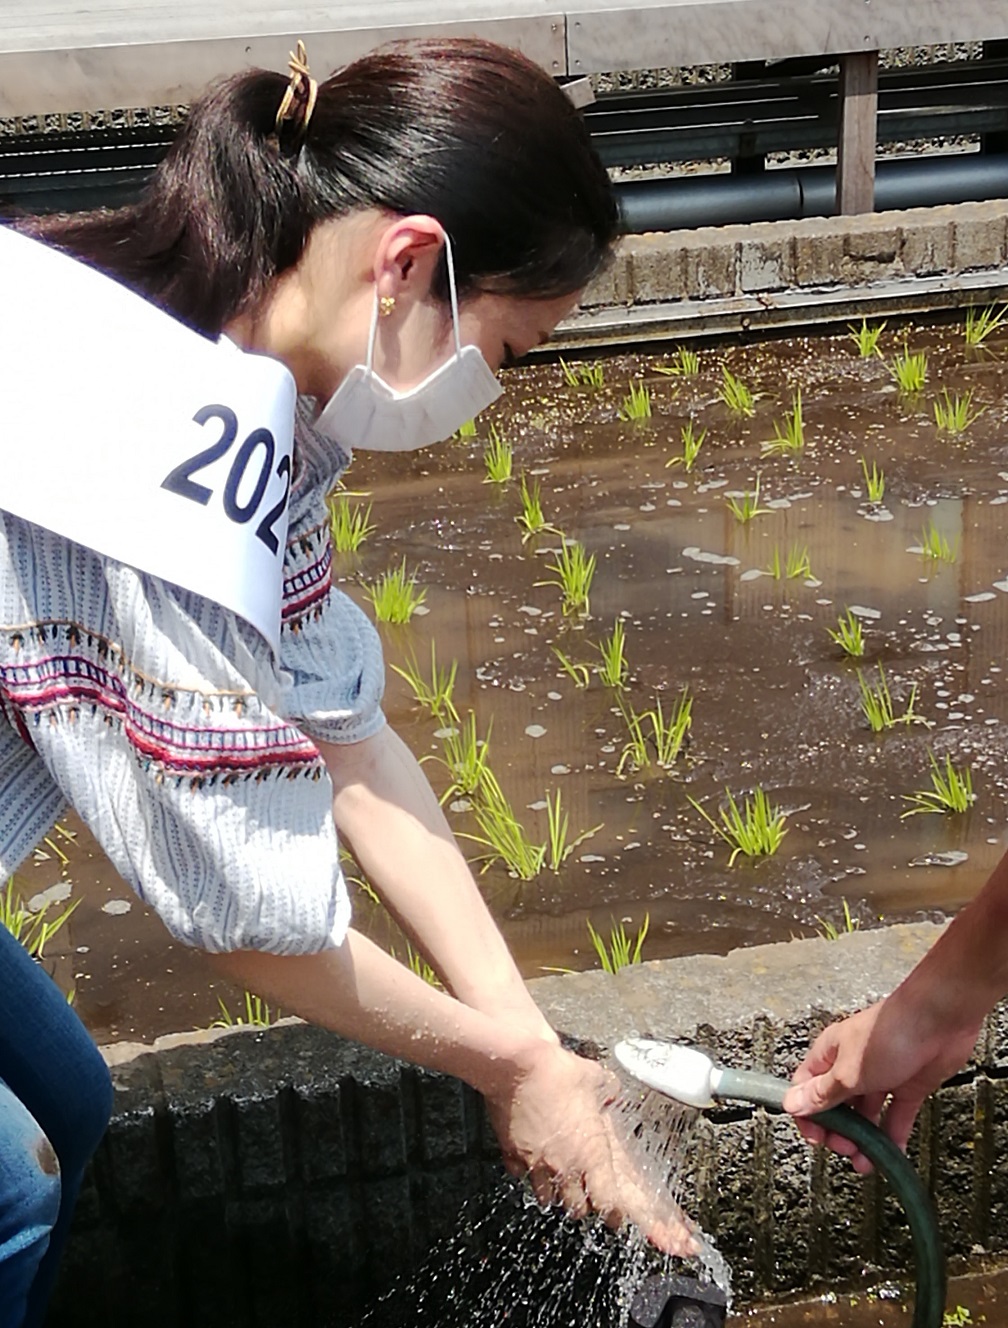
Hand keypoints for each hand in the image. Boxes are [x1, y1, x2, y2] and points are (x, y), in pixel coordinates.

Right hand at [483, 1040, 696, 1254]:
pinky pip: (519, 1174)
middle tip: (584, 1194)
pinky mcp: (512, 1154)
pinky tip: (527, 1161)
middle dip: (581, 1204)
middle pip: (576, 1208)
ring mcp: (536, 1163)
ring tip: (556, 1182)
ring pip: (546, 1197)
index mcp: (591, 1154)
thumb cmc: (561, 1073)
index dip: (611, 1211)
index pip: (606, 1203)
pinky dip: (524, 1172)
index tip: (613, 1213)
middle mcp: (565, 1166)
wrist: (518, 1067)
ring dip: (553, 1192)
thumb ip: (608, 1090)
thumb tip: (612, 1089)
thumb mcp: (596, 1078)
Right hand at [782, 994, 982, 1171]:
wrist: (938, 1020)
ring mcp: (881, 1077)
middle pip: (837, 1106)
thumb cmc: (889, 1032)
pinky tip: (891, 1155)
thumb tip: (791, 1104)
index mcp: (830, 1055)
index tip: (815, 1138)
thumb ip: (821, 1093)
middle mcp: (852, 1066)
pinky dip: (892, 1138)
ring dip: (864, 1140)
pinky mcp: (907, 1087)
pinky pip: (896, 1118)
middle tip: (844, 1148)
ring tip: (866, 1160)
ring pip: (866, 1116)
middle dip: (838, 1132)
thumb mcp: (847, 1072)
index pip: (807, 1089)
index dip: (808, 1115)